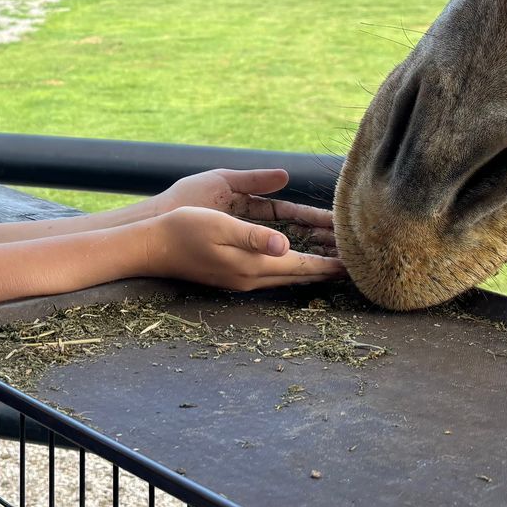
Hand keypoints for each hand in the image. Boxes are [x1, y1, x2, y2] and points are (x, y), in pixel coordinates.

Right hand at [141, 206, 344, 291]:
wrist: (153, 247)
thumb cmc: (184, 228)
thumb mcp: (221, 225)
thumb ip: (255, 236)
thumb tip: (286, 246)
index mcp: (252, 265)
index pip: (300, 267)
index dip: (328, 265)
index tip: (353, 265)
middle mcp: (250, 278)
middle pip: (297, 276)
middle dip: (324, 269)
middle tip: (351, 264)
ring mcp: (240, 280)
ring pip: (285, 277)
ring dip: (308, 270)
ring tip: (330, 262)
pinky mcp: (232, 276)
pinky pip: (271, 275)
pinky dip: (290, 268)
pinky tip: (293, 261)